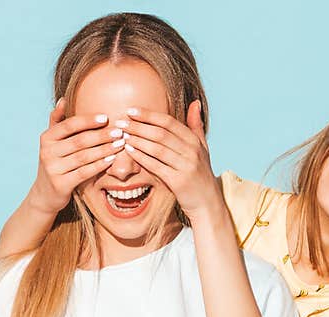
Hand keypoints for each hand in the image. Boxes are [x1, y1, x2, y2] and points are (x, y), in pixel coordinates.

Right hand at [28, 98, 118, 214]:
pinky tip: (112, 159)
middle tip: (119, 132)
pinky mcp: (61, 184)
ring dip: (104, 150)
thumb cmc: (54, 163)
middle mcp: (47, 152)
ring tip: (120, 144)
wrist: (45, 194)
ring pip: (84, 156)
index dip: (88, 121)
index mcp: (46, 138)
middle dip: (102, 135)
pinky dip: (99, 165)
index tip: (106, 118)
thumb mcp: (51, 142)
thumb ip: (57, 121)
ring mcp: (53, 169)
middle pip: (80, 141)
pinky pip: (84, 172)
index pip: (69, 125)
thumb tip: (63, 99)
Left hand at [121, 102, 222, 220]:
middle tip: (121, 122)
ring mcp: (186, 166)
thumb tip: (195, 103)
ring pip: (157, 148)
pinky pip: (156, 166)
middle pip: (161, 134)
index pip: (168, 122)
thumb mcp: (202, 148)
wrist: (207, 202)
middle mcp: (192, 152)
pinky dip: (141, 157)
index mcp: (195, 141)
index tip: (131, 111)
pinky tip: (129, 151)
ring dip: (137, 140)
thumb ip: (196, 126)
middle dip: (138, 126)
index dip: (148, 115)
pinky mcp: (178, 181)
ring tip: (122, 135)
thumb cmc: (200, 174)